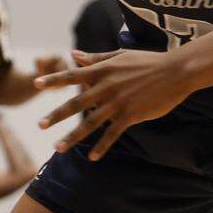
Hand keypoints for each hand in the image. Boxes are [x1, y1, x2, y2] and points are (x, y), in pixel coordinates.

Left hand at [33, 49, 191, 159]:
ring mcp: (119, 102)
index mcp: (103, 70)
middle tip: (40, 125)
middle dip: (57, 115)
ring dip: (73, 136)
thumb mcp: (120, 56)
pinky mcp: (132, 115)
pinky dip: (102, 146)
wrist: (176, 71)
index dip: (54, 79)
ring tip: (58, 148)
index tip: (36, 84)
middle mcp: (107, 86)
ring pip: (91, 122)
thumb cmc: (148, 61)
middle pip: (77, 103)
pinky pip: (113, 133)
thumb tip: (73, 55)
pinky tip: (92, 157)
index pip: (73, 75)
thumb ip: (96, 58)